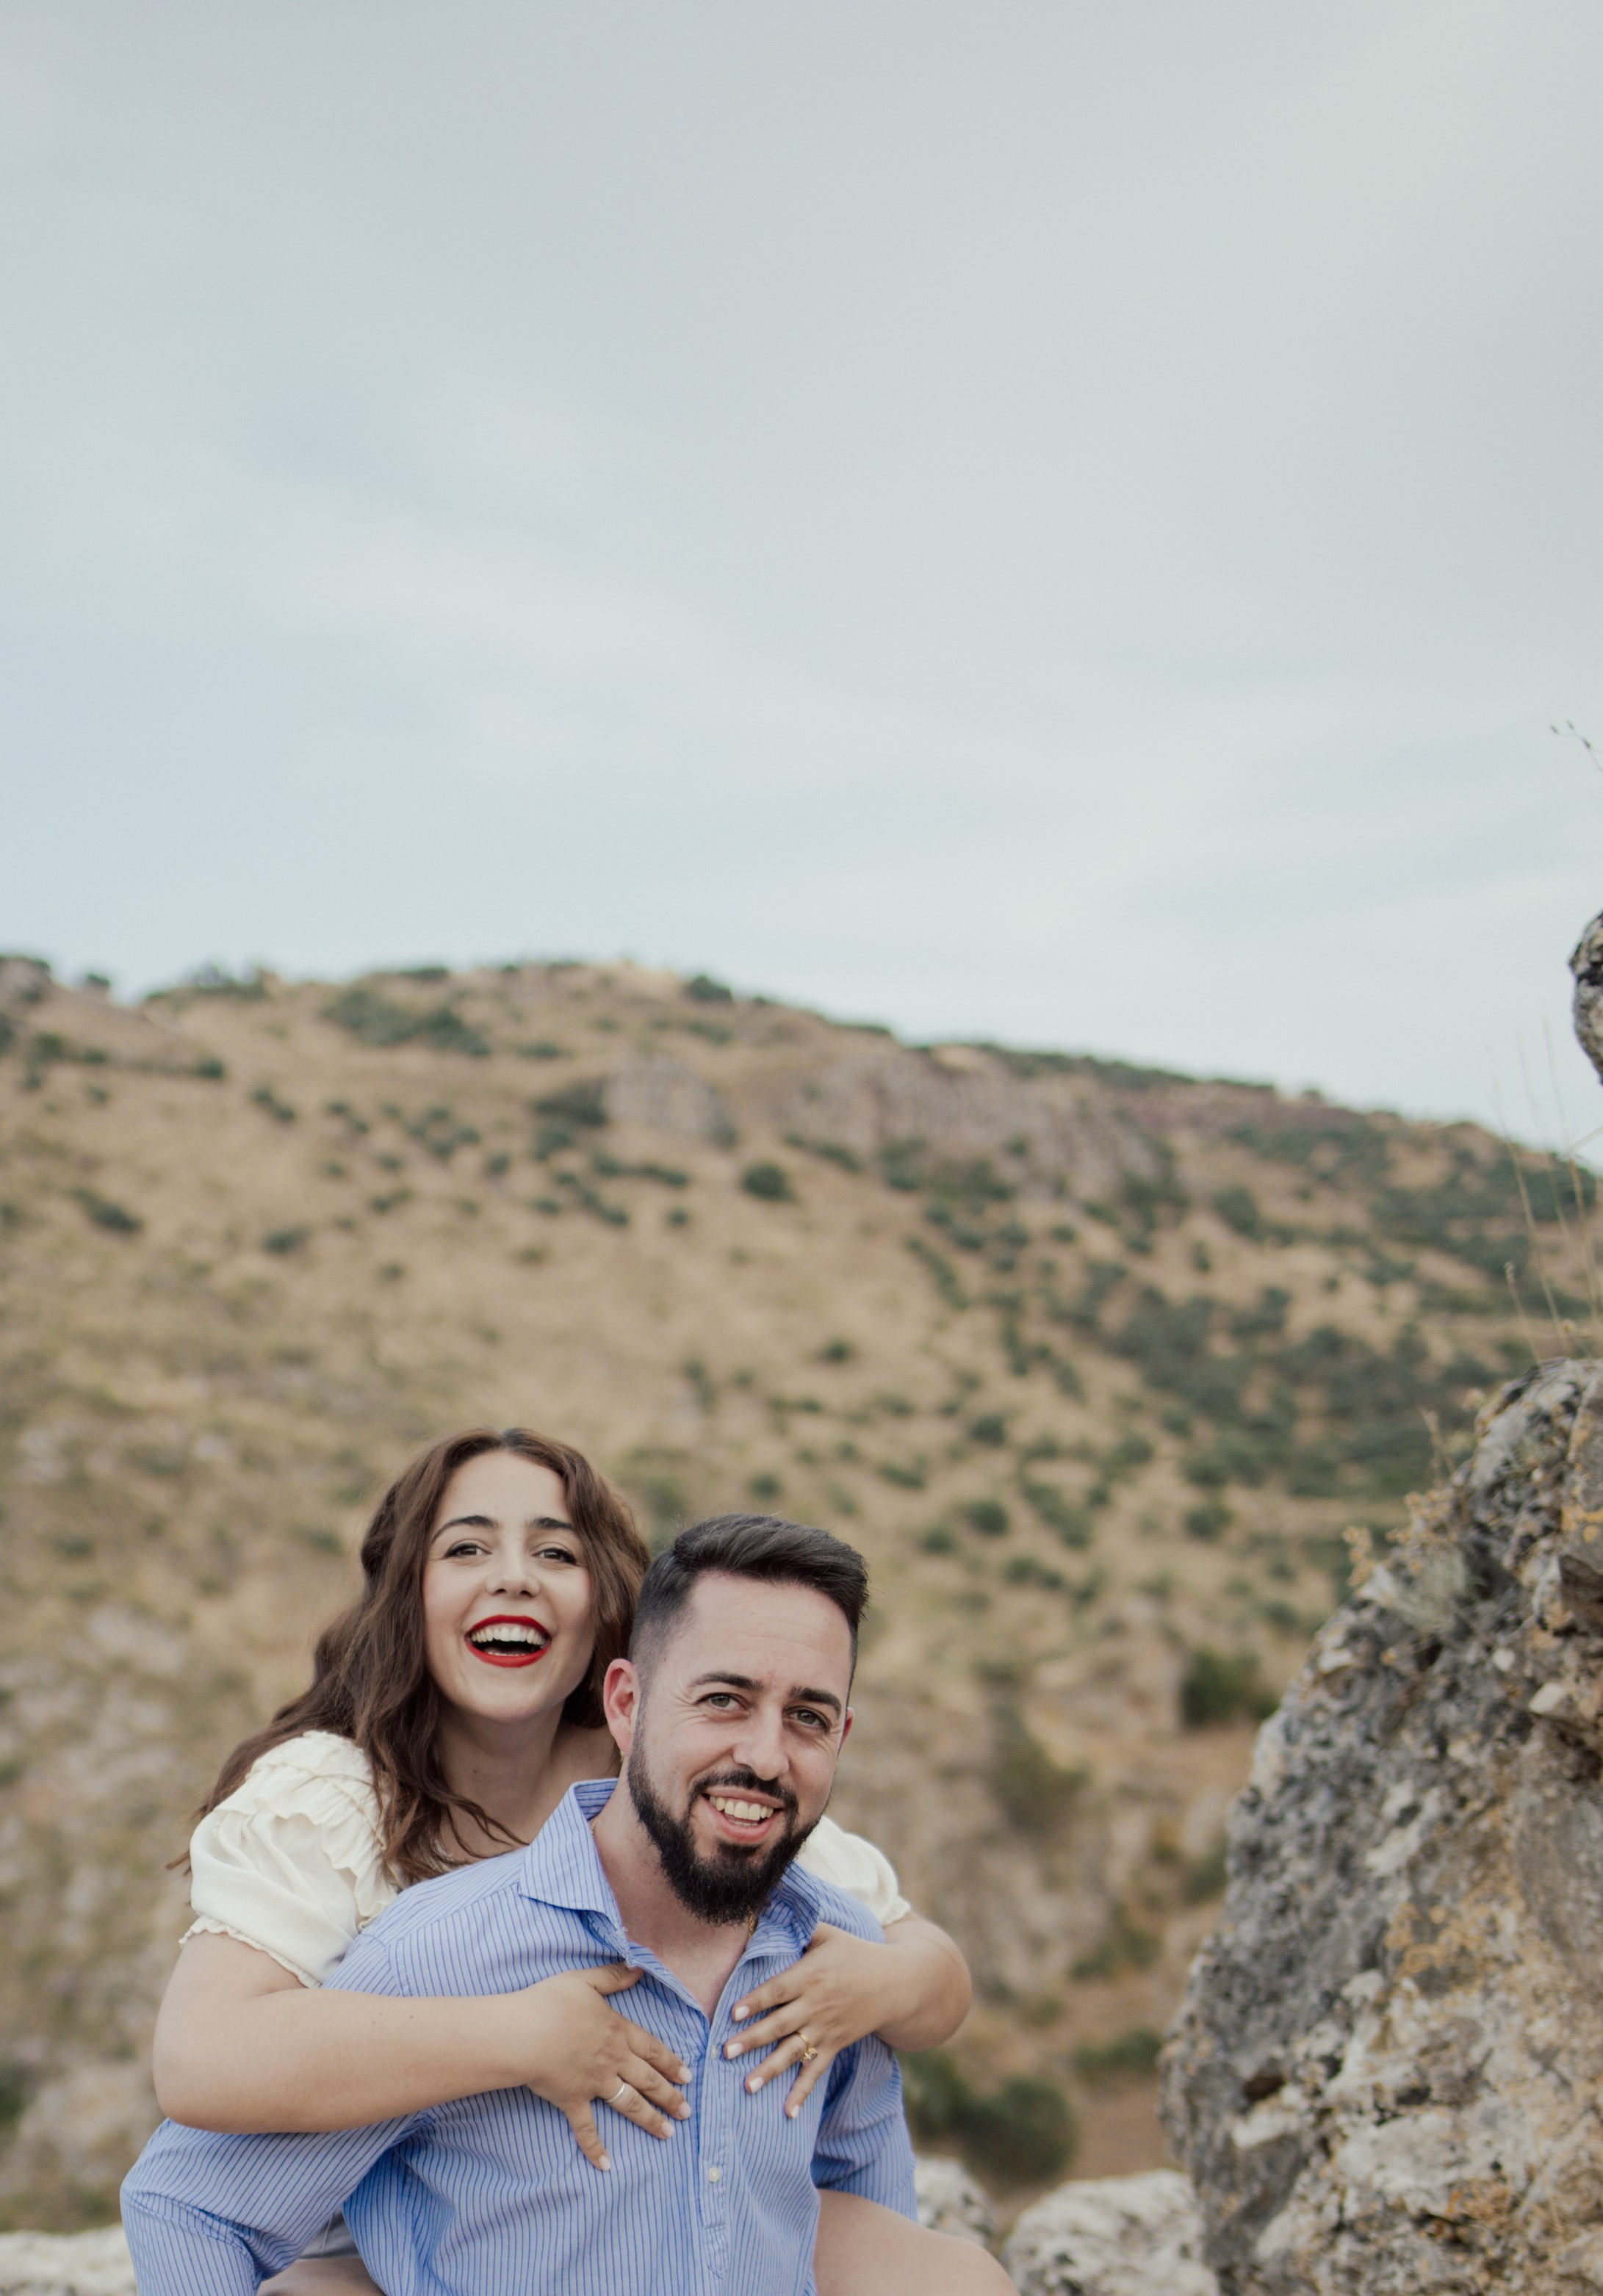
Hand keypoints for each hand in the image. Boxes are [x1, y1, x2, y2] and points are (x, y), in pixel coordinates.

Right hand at [506, 1965, 691, 2169]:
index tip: (687, 2077)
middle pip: (648, 2080)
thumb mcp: (585, 1980)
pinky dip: (595, 2148)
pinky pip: (586, 2129)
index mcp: (617, 2031)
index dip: (671, 2062)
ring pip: (630, 2105)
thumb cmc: (551, 2003)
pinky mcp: (573, 2101)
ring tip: (668, 2133)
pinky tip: (606, 2165)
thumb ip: (613, 1976)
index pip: (652, 2049)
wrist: (526, 2034)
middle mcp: (613, 2060)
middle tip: (686, 2111)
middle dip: (669, 2096)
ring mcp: (595, 2083)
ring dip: (650, 2120)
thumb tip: (639, 1969)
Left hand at [722, 1922, 906, 2117]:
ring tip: (747, 2086)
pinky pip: (816, 2072)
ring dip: (770, 2070)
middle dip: (752, 2039)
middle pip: (780, 2024)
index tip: (733, 2014)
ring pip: (794, 2052)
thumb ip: (799, 1925)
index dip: (755, 2002)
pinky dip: (802, 2093)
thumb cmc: (854, 1953)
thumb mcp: (828, 1933)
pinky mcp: (835, 2046)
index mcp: (811, 1975)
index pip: (778, 1990)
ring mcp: (826, 2029)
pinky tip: (787, 2113)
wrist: (894, 1983)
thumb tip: (765, 1904)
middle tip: (726, 2052)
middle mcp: (816, 2005)